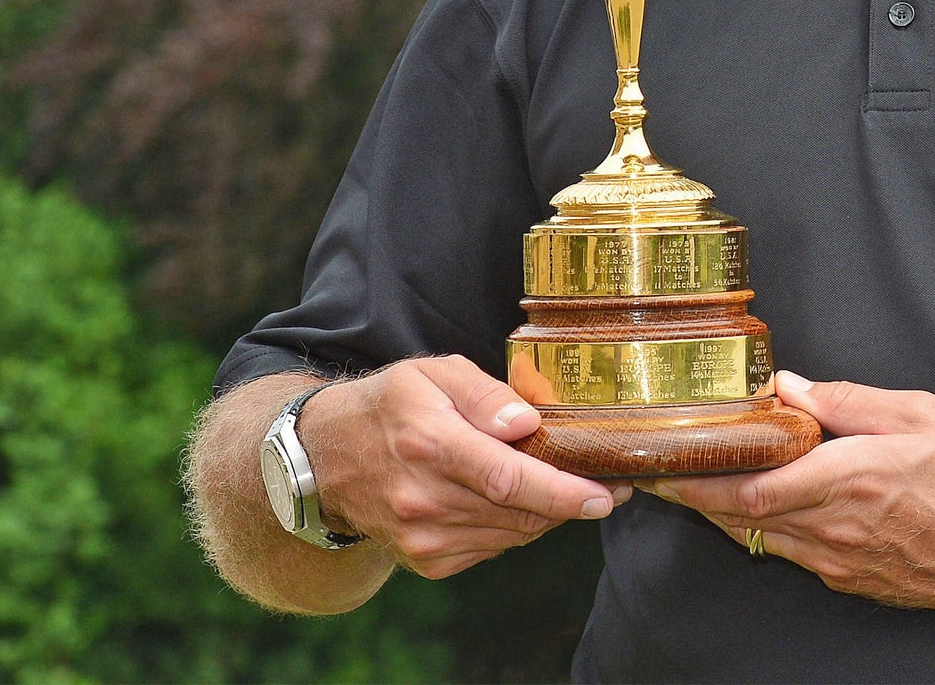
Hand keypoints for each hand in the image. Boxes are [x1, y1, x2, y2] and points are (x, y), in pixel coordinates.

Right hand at [301, 356, 628, 578]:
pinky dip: (515, 527)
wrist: (326, 457)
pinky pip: (493, 548)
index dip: (563, 491)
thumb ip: (485, 394)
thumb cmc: (389, 405)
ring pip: (513, 535)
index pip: (508, 478)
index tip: (604, 495)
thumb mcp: (433, 373)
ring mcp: (422, 536)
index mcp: (430, 443)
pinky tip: (513, 500)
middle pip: (519, 513)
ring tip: (563, 486)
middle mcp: (424, 498)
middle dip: (571, 503)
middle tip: (607, 486)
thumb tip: (528, 424)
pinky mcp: (425, 560)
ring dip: (546, 514)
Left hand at [648, 372, 934, 611]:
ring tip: (696, 485)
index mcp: (851, 477)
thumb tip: (789, 386)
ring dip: (724, 514)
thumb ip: (848, 400)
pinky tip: (759, 508)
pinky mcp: (852, 581)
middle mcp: (837, 527)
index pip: (753, 487)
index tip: (665, 461)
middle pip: (742, 518)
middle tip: (657, 475)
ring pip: (762, 539)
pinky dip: (765, 531)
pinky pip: (793, 555)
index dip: (700, 479)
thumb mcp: (919, 415)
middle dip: (695, 496)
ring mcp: (842, 562)